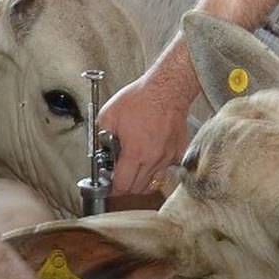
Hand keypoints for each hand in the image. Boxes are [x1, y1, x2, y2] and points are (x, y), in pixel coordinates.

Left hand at [98, 70, 192, 194]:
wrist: (168, 89)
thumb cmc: (141, 98)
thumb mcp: (109, 115)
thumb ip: (101, 138)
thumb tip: (101, 153)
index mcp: (136, 152)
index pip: (123, 185)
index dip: (112, 188)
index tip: (109, 183)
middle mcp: (154, 158)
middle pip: (137, 189)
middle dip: (125, 185)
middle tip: (119, 174)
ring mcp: (168, 157)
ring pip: (153, 183)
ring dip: (141, 180)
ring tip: (134, 167)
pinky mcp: (177, 153)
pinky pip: (165, 170)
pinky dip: (155, 169)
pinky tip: (148, 156)